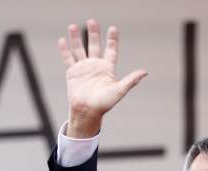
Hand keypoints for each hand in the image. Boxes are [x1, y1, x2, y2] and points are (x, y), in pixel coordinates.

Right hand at [58, 20, 146, 137]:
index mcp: (107, 68)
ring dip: (76, 38)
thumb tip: (145, 72)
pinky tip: (62, 40)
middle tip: (92, 21)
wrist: (88, 111)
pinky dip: (65, 50)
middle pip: (94, 45)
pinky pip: (68, 58)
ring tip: (73, 26)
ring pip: (79, 49)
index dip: (112, 39)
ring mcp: (83, 68)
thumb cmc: (104, 104)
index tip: (113, 28)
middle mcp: (95, 66)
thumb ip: (131, 80)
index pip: (110, 50)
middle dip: (93, 34)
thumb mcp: (120, 90)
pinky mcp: (73, 73)